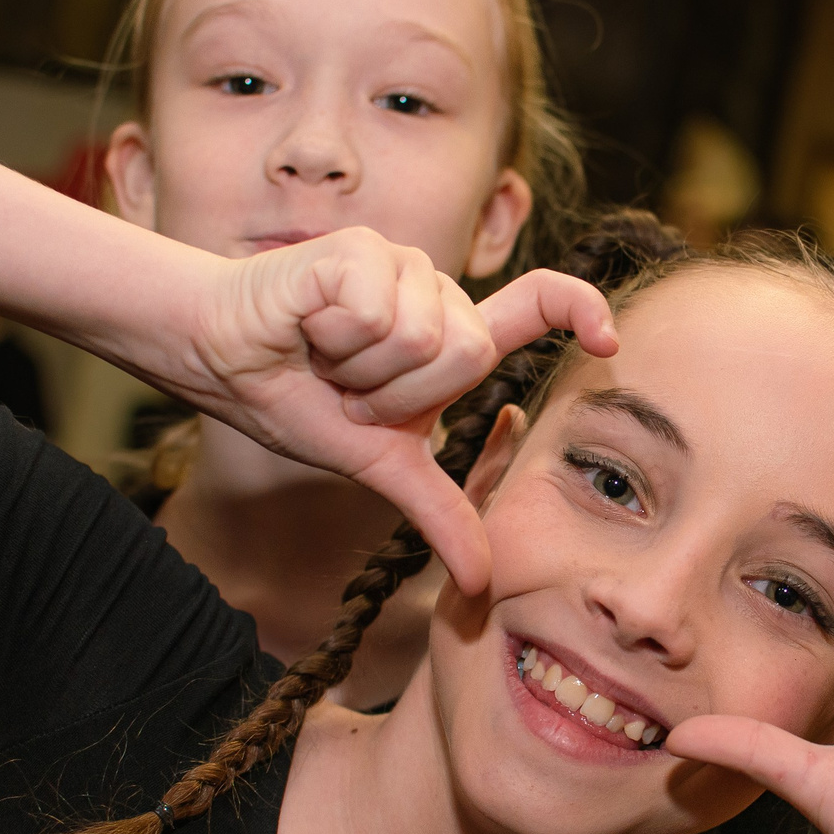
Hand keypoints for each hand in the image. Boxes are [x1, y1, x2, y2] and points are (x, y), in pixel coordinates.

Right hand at [175, 229, 616, 595]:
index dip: (581, 311)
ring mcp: (404, 265)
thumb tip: (482, 584)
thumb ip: (440, 512)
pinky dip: (333, 340)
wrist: (222, 359)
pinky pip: (376, 316)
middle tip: (351, 388)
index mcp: (452, 338)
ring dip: (362, 370)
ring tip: (327, 355)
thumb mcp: (381, 465)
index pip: (537, 303)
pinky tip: (309, 326)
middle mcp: (438, 294)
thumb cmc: (298, 398)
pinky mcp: (364, 249)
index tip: (611, 339)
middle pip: (470, 355)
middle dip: (400, 395)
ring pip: (423, 337)